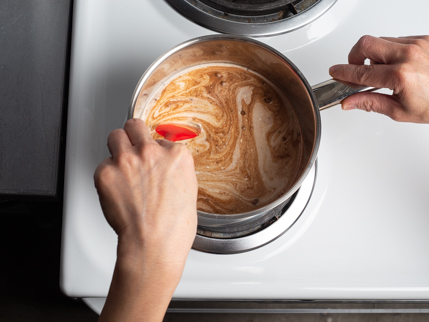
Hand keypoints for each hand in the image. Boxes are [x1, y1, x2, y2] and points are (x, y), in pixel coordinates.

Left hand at [94, 118, 197, 321]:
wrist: (154, 243)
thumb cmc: (174, 227)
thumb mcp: (189, 190)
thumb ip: (174, 169)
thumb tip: (165, 166)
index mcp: (176, 155)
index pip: (161, 138)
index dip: (155, 150)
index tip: (152, 159)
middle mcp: (152, 151)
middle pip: (135, 126)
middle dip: (133, 136)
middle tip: (132, 149)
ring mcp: (127, 159)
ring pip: (115, 136)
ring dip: (117, 148)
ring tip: (121, 166)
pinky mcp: (106, 172)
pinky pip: (103, 164)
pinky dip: (107, 176)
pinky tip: (116, 191)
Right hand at [329, 35, 428, 122]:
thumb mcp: (400, 111)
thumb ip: (370, 103)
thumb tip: (349, 102)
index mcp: (400, 75)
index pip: (361, 71)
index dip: (343, 72)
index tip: (335, 72)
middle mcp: (409, 54)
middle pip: (366, 43)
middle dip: (354, 55)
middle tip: (354, 67)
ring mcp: (419, 44)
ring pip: (382, 40)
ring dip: (374, 54)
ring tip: (379, 71)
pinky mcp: (426, 39)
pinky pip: (399, 39)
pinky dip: (391, 51)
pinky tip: (396, 65)